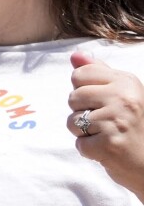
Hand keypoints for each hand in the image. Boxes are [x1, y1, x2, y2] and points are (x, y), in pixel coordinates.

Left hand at [68, 51, 143, 200]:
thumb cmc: (134, 126)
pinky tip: (108, 150)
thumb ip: (98, 73)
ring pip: (72, 121)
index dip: (83, 91)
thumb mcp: (123, 93)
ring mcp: (117, 121)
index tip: (102, 102)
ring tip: (107, 135)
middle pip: (73, 97)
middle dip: (82, 112)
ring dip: (84, 133)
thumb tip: (75, 55)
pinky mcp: (109, 144)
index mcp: (126, 82)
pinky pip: (79, 144)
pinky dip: (89, 150)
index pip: (79, 74)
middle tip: (106, 122)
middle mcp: (123, 98)